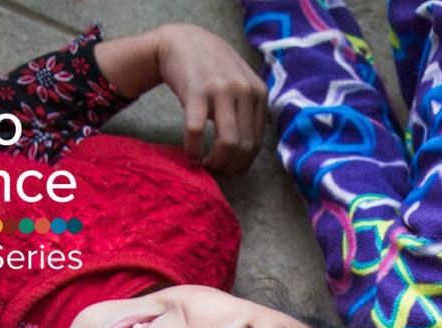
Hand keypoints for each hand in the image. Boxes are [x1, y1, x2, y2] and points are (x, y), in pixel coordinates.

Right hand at [99, 25, 266, 176]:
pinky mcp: (196, 92)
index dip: (244, 163)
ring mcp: (220, 90)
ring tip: (206, 166)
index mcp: (258, 92)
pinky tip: (191, 156)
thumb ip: (251, 109)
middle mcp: (243, 90)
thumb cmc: (213, 68)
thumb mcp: (242, 82)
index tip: (231, 170)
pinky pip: (197, 131)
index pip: (257, 141)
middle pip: (244, 146)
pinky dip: (193, 150)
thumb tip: (249, 152)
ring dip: (216, 163)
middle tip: (217, 172)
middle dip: (230, 167)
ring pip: (227, 143)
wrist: (182, 41)